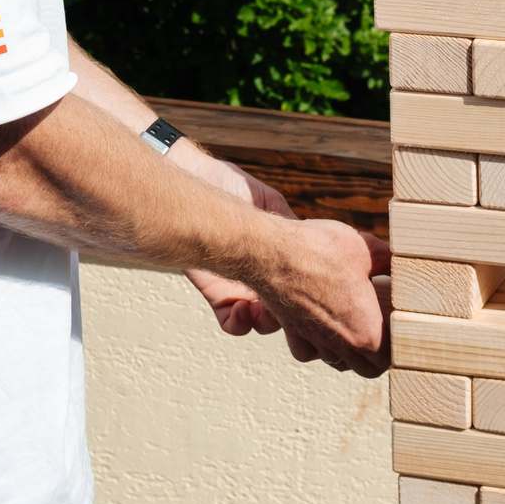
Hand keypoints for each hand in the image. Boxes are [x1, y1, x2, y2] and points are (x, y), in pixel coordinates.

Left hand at [175, 148, 295, 335]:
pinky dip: (239, 322)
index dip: (309, 296)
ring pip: (261, 321)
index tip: (309, 295)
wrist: (192, 181)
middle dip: (290, 315)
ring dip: (266, 322)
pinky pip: (231, 320)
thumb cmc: (229, 186)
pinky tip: (241, 308)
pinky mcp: (215, 290)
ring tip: (261, 311)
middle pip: (287, 310)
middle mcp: (263, 273)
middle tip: (286, 309)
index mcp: (280, 254)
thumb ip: (289, 226)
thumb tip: (312, 246)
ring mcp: (240, 284)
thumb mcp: (270, 202)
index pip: (302, 285)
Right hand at [247, 219, 390, 378]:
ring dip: (347, 351)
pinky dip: (316, 346)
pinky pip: (308, 352)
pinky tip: (320, 327)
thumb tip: (400, 260)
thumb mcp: (366, 249)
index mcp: (366, 332)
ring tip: (355, 327)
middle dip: (377, 355)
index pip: (390, 360)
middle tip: (382, 331)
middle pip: (366, 369)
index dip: (398, 347)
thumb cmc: (321, 251)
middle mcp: (340, 344)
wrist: (272, 252)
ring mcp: (314, 339)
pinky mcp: (292, 330)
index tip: (400, 329)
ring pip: (337, 361)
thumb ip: (387, 261)